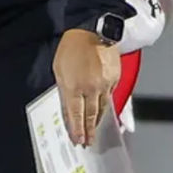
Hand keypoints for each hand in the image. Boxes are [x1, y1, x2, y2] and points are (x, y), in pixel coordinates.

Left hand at [53, 29, 120, 145]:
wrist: (92, 29)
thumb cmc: (72, 46)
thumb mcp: (58, 68)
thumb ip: (63, 89)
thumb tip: (67, 105)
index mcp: (74, 86)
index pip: (75, 114)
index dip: (76, 129)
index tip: (78, 140)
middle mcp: (90, 88)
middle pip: (90, 115)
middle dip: (88, 131)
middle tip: (88, 142)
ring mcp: (105, 84)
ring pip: (102, 109)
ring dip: (98, 122)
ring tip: (94, 132)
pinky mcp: (114, 79)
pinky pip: (110, 96)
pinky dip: (106, 105)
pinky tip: (103, 112)